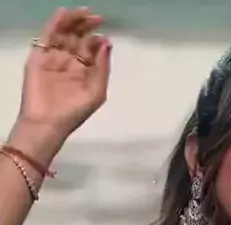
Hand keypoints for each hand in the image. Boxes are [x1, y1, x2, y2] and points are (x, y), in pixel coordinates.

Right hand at [17, 7, 110, 140]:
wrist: (48, 123)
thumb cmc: (75, 112)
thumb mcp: (97, 92)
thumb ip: (102, 68)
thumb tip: (107, 44)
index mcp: (84, 72)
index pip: (91, 50)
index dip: (98, 41)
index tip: (104, 36)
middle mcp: (69, 62)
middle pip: (78, 38)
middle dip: (87, 26)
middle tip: (96, 17)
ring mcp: (54, 58)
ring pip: (63, 34)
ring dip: (73, 21)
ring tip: (83, 12)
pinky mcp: (38, 57)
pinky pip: (47, 36)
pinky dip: (55, 24)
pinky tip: (64, 14)